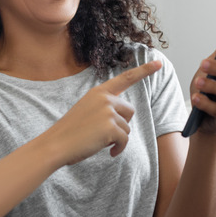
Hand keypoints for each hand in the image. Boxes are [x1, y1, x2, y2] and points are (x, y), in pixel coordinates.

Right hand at [46, 60, 162, 164]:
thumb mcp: (86, 110)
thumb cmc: (70, 131)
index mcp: (98, 92)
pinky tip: (108, 152)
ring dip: (117, 138)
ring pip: (127, 128)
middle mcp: (105, 98)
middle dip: (121, 124)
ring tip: (99, 141)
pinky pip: (125, 140)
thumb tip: (123, 118)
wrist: (56, 144)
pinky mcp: (111, 127)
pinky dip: (118, 149)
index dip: (144, 70)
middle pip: (129, 112)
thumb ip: (104, 107)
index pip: (125, 78)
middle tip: (102, 133)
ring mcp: (108, 112)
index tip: (159, 63)